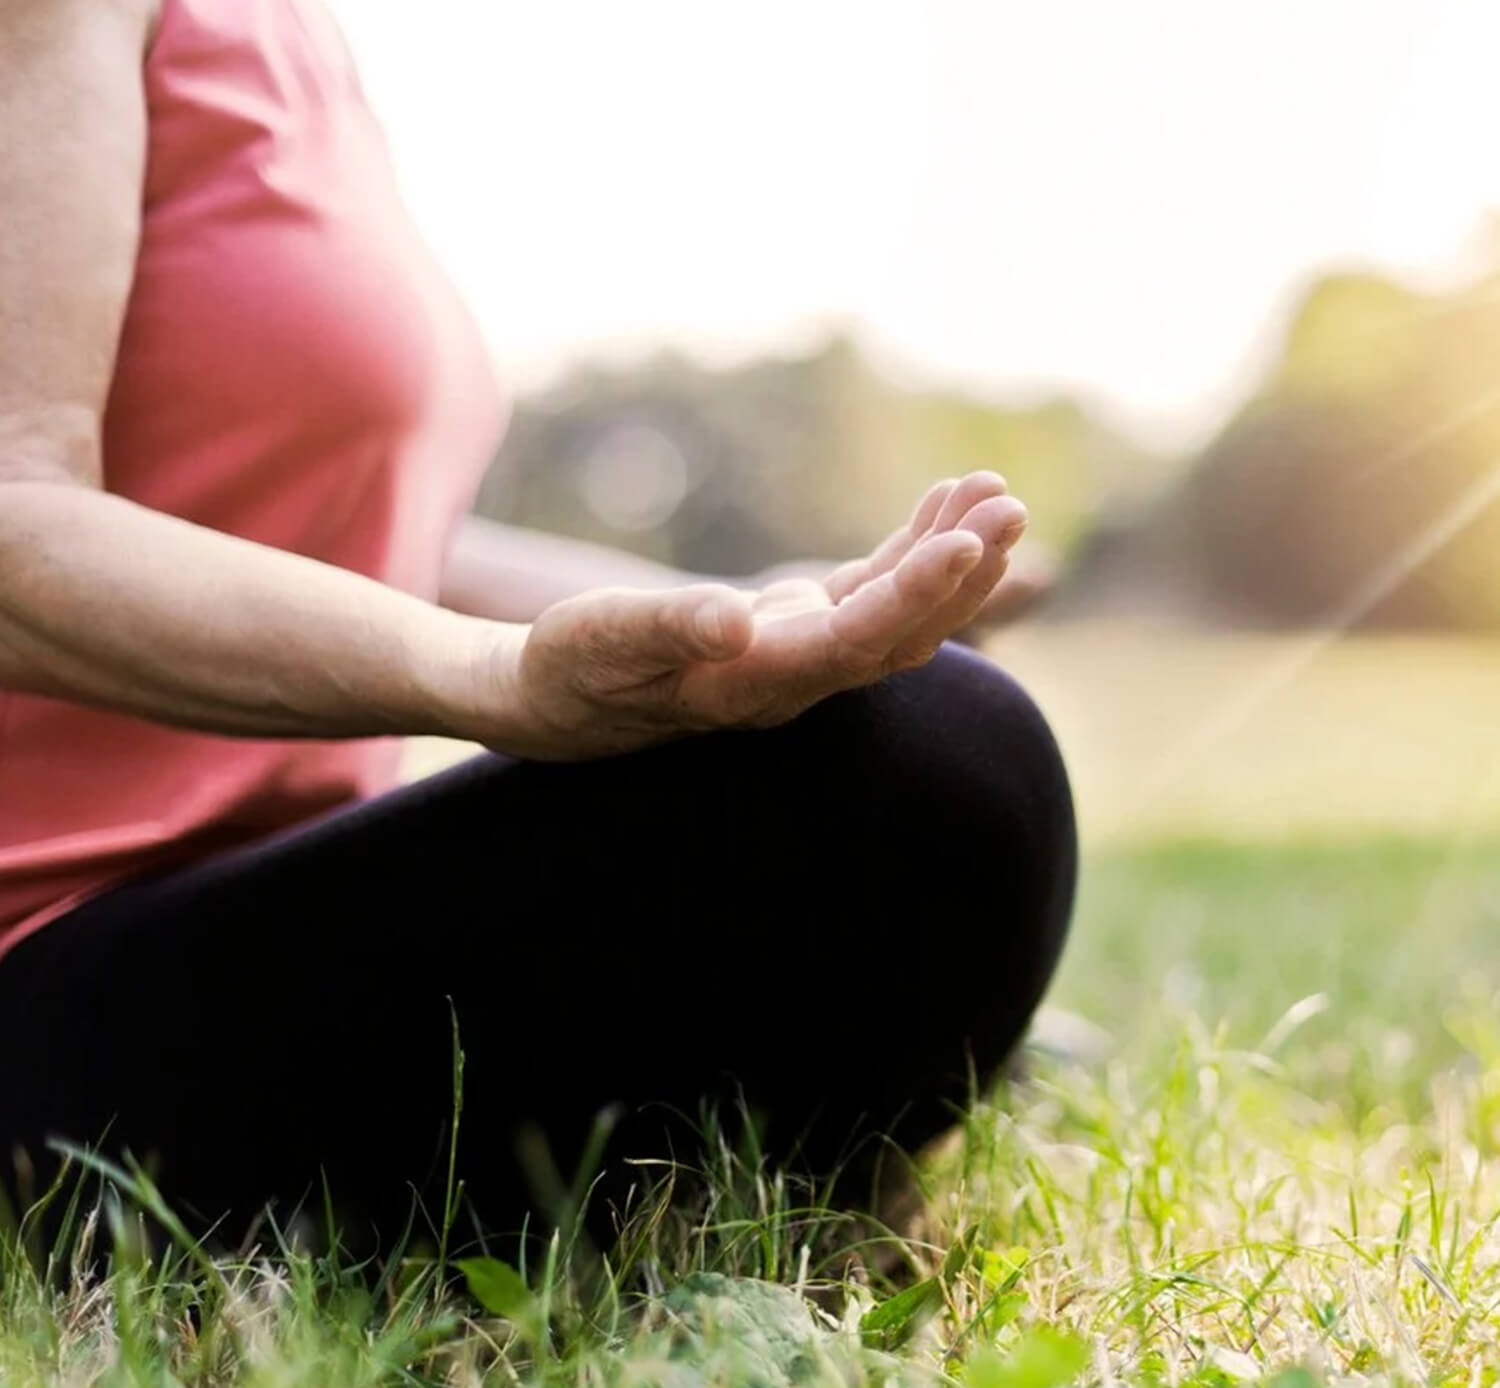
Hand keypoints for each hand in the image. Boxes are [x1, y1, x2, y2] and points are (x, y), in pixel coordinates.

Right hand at [482, 473, 1026, 759]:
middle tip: (1008, 506)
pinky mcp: (796, 629)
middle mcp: (796, 678)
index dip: (917, 595)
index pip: (856, 643)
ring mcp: (803, 655)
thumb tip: (733, 620)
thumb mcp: (602, 642)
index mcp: (757, 685)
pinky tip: (942, 505)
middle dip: (961, 573)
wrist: (561, 699)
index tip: (969, 543)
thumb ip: (667, 630)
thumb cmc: (574, 668)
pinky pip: (871, 592)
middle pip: (902, 634)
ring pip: (899, 614)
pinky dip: (911, 549)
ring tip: (994, 492)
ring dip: (950, 557)